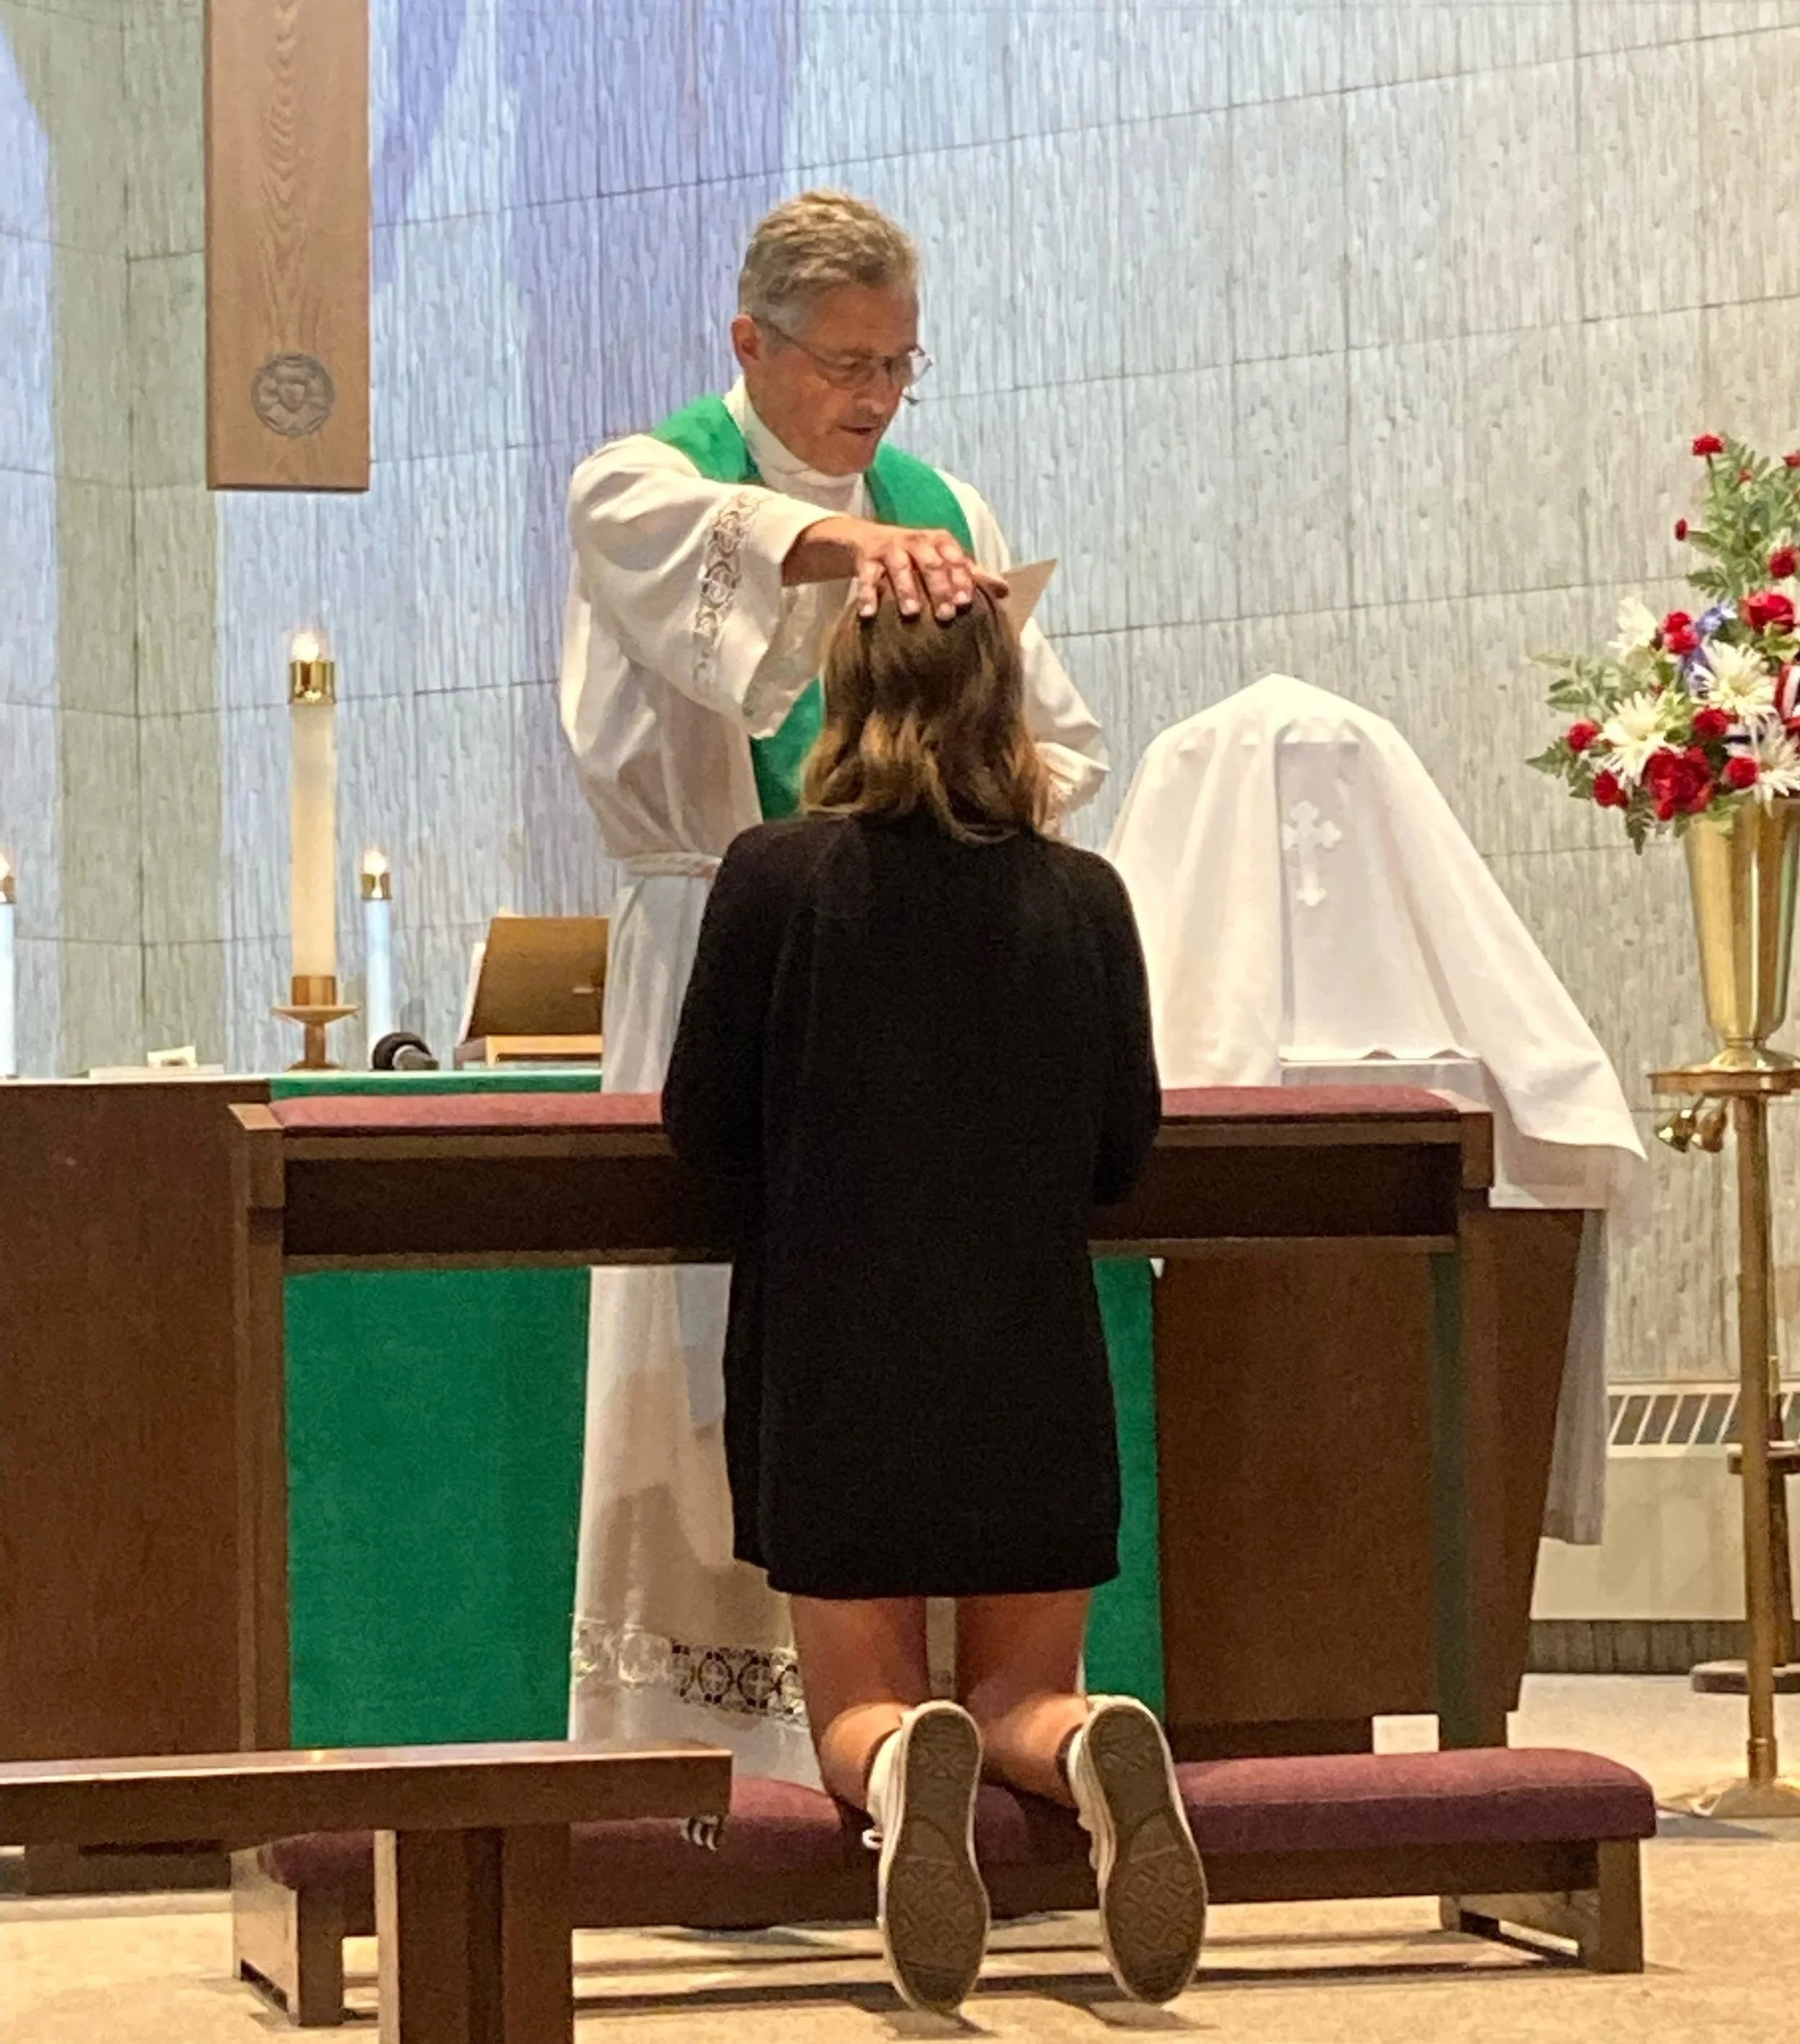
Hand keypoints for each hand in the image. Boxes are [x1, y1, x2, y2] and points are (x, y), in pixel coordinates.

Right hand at [785, 516, 1009, 621]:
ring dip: (906, 590)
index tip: (967, 602)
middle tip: (945, 615)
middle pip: (931, 563)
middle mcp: (917, 541)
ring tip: (912, 613)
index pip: (955, 559)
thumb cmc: (916, 556)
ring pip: (900, 568)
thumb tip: (1005, 590)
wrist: (868, 539)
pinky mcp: (867, 558)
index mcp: (940, 542)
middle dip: (939, 588)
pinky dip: (867, 594)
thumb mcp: (943, 560)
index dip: (962, 579)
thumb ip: (971, 575)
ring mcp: (891, 548)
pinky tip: (869, 613)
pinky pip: (868, 576)